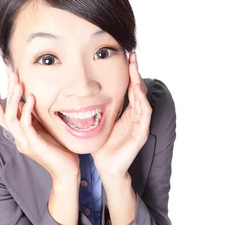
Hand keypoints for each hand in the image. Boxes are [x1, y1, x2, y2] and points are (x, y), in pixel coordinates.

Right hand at [0, 72, 79, 180]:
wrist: (66, 173)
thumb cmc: (59, 152)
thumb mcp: (45, 132)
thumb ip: (36, 121)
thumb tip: (30, 104)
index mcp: (21, 137)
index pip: (4, 118)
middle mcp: (20, 140)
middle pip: (5, 115)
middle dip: (8, 94)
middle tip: (11, 76)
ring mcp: (26, 143)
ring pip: (12, 119)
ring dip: (14, 100)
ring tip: (19, 84)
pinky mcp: (35, 145)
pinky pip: (26, 126)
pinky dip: (27, 112)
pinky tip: (31, 100)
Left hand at [91, 51, 151, 177]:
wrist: (106, 168)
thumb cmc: (102, 147)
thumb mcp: (97, 122)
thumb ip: (95, 109)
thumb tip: (80, 92)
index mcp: (126, 113)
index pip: (129, 89)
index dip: (128, 73)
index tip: (124, 56)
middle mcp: (135, 117)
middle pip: (138, 90)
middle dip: (135, 72)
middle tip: (132, 56)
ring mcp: (140, 125)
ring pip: (143, 98)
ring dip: (139, 83)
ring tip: (134, 68)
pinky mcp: (141, 133)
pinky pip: (145, 114)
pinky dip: (141, 101)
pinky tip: (137, 90)